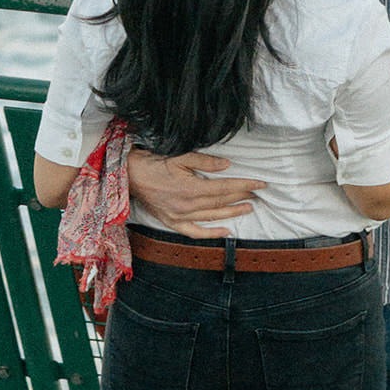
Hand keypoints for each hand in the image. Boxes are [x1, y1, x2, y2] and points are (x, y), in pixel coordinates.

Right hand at [126, 148, 265, 237]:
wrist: (129, 175)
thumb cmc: (154, 163)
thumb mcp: (180, 156)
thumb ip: (205, 161)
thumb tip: (227, 165)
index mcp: (191, 188)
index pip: (225, 187)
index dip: (245, 185)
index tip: (260, 184)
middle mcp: (187, 205)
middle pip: (221, 202)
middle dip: (242, 197)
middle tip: (257, 194)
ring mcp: (179, 216)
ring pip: (212, 217)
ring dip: (232, 213)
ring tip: (248, 208)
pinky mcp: (171, 222)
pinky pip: (194, 232)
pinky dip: (211, 233)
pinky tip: (226, 232)